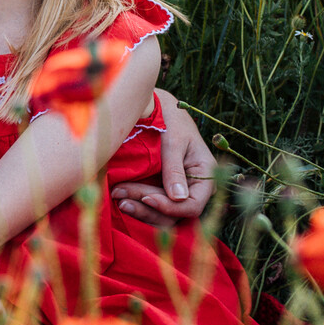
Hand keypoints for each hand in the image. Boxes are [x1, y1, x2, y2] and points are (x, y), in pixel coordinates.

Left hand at [110, 89, 214, 225]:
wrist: (158, 109)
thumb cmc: (170, 120)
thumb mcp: (173, 141)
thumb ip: (175, 169)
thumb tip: (178, 198)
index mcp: (205, 175)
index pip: (194, 205)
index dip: (171, 207)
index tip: (147, 198)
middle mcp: (195, 188)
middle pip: (176, 213)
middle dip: (148, 208)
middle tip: (122, 197)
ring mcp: (179, 191)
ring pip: (163, 214)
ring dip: (140, 210)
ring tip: (118, 197)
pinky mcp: (163, 190)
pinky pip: (153, 206)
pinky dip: (137, 204)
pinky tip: (120, 198)